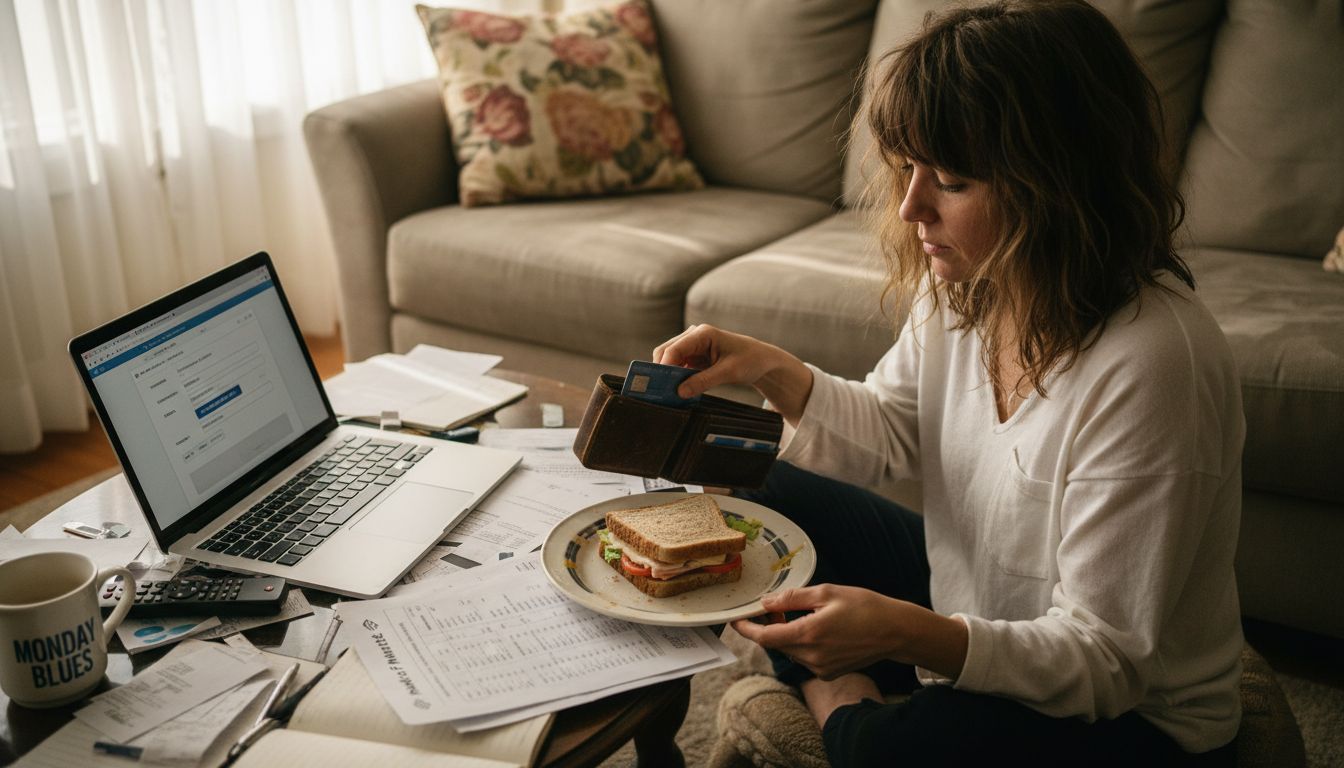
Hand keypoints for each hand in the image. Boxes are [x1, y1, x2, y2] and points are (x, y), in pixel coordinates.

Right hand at [652, 324, 812, 421]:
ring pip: (670, 359)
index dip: (664, 366)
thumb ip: (703, 381)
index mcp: (703, 334)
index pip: (674, 348)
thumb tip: (679, 392)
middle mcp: (694, 336)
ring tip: (668, 392)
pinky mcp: (695, 356)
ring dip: (668, 375)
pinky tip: (678, 389)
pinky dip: (676, 377)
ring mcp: (693, 346)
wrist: (762, 361)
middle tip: (660, 391)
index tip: (659, 384)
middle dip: (662, 370)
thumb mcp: (728, 373)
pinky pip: (678, 366)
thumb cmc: (749, 360)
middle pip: (667, 352)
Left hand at [731, 585, 968, 680]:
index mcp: (808, 635)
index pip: (765, 637)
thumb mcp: (827, 593)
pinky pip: (805, 657)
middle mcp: (811, 657)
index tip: (735, 620)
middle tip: (776, 606)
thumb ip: (792, 599)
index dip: (747, 629)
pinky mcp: (828, 673)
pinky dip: (803, 643)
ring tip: (806, 614)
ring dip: (788, 634)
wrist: (896, 632)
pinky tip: (819, 628)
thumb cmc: (865, 607)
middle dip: (771, 626)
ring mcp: (820, 668)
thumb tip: (766, 603)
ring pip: (791, 650)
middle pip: (777, 643)